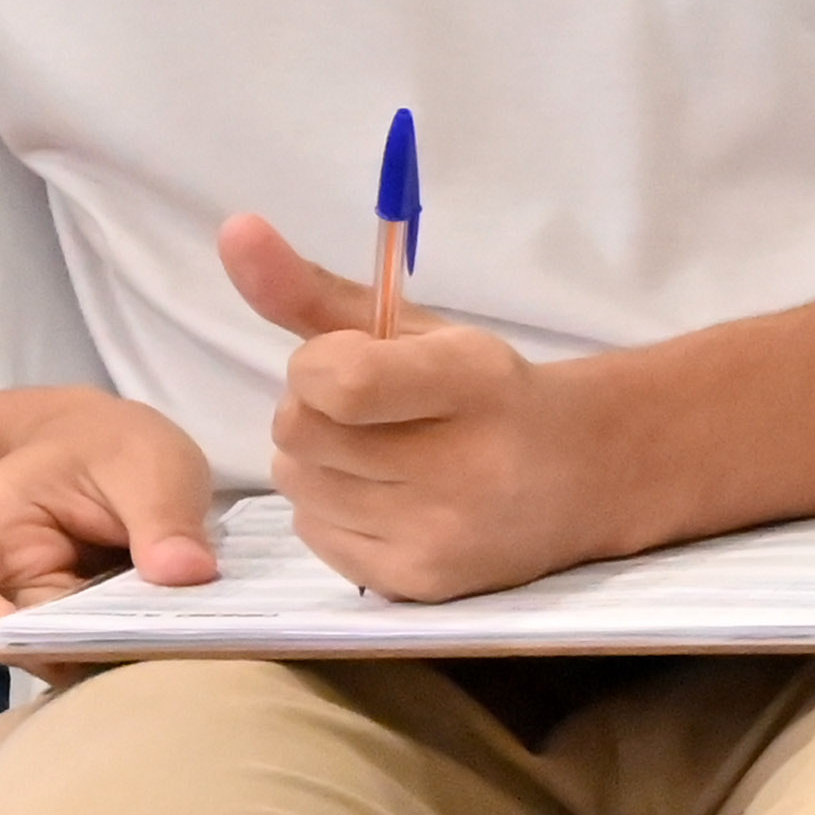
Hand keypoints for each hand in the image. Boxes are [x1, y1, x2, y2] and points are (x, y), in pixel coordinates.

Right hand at [0, 390, 222, 638]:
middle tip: (159, 646)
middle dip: (81, 654)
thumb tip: (189, 574)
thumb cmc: (106, 446)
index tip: (58, 641)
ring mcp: (35, 615)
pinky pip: (95, 658)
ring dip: (115, 660)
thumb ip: (162, 516)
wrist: (104, 451)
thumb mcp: (145, 462)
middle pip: (9, 647)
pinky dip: (134, 656)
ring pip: (59, 662)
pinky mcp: (74, 633)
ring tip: (182, 645)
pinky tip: (184, 647)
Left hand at [221, 213, 624, 603]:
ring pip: (296, 484)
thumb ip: (315, 291)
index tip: (354, 363)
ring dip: (319, 464)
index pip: (337, 382)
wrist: (581, 475)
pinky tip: (388, 500)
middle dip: (315, 414)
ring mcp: (443, 533)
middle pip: (299, 434)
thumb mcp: (417, 331)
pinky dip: (332, 511)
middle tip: (373, 415)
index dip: (318, 367)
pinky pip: (312, 532)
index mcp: (475, 381)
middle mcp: (467, 465)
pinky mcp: (421, 584)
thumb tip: (233, 230)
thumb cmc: (485, 394)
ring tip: (383, 458)